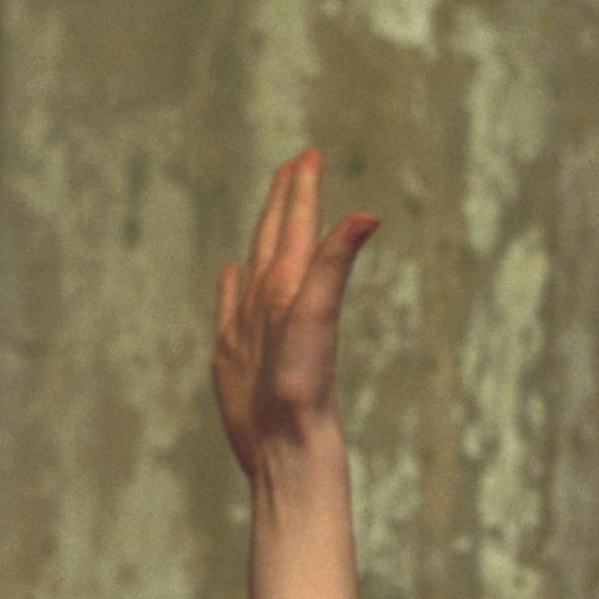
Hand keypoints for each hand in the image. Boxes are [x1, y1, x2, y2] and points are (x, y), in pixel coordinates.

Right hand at [214, 148, 379, 483]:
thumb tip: (369, 214)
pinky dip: (230, 284)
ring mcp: (252, 325)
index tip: (311, 153)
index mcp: (290, 285)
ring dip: (262, 234)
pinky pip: (229, 305)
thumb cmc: (303, 385)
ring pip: (256, 265)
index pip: (298, 225)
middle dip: (286, 199)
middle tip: (295, 163)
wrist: (285, 445)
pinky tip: (232, 271)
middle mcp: (271, 300)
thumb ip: (335, 261)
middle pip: (278, 237)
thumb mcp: (316, 314)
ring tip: (268, 208)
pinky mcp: (233, 352)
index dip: (302, 190)